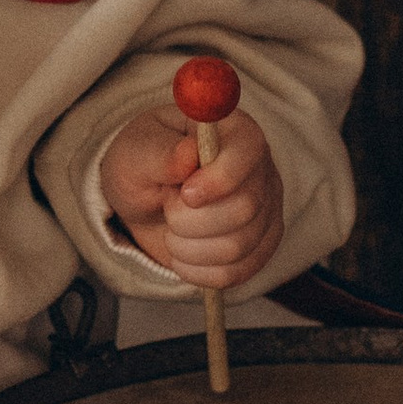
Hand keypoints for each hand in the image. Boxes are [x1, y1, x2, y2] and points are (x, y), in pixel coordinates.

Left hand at [103, 95, 281, 295]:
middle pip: (245, 208)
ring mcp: (267, 209)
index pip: (248, 153)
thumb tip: (187, 156)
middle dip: (190, 219)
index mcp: (234, 131)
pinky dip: (199, 271)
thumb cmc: (143, 165)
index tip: (184, 194)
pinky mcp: (261, 245)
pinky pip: (237, 272)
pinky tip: (182, 256)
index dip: (217, 180)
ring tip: (171, 231)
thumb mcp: (136, 152)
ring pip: (238, 246)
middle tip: (167, 208)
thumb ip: (159, 153)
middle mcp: (260, 169)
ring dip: (189, 248)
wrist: (145, 202)